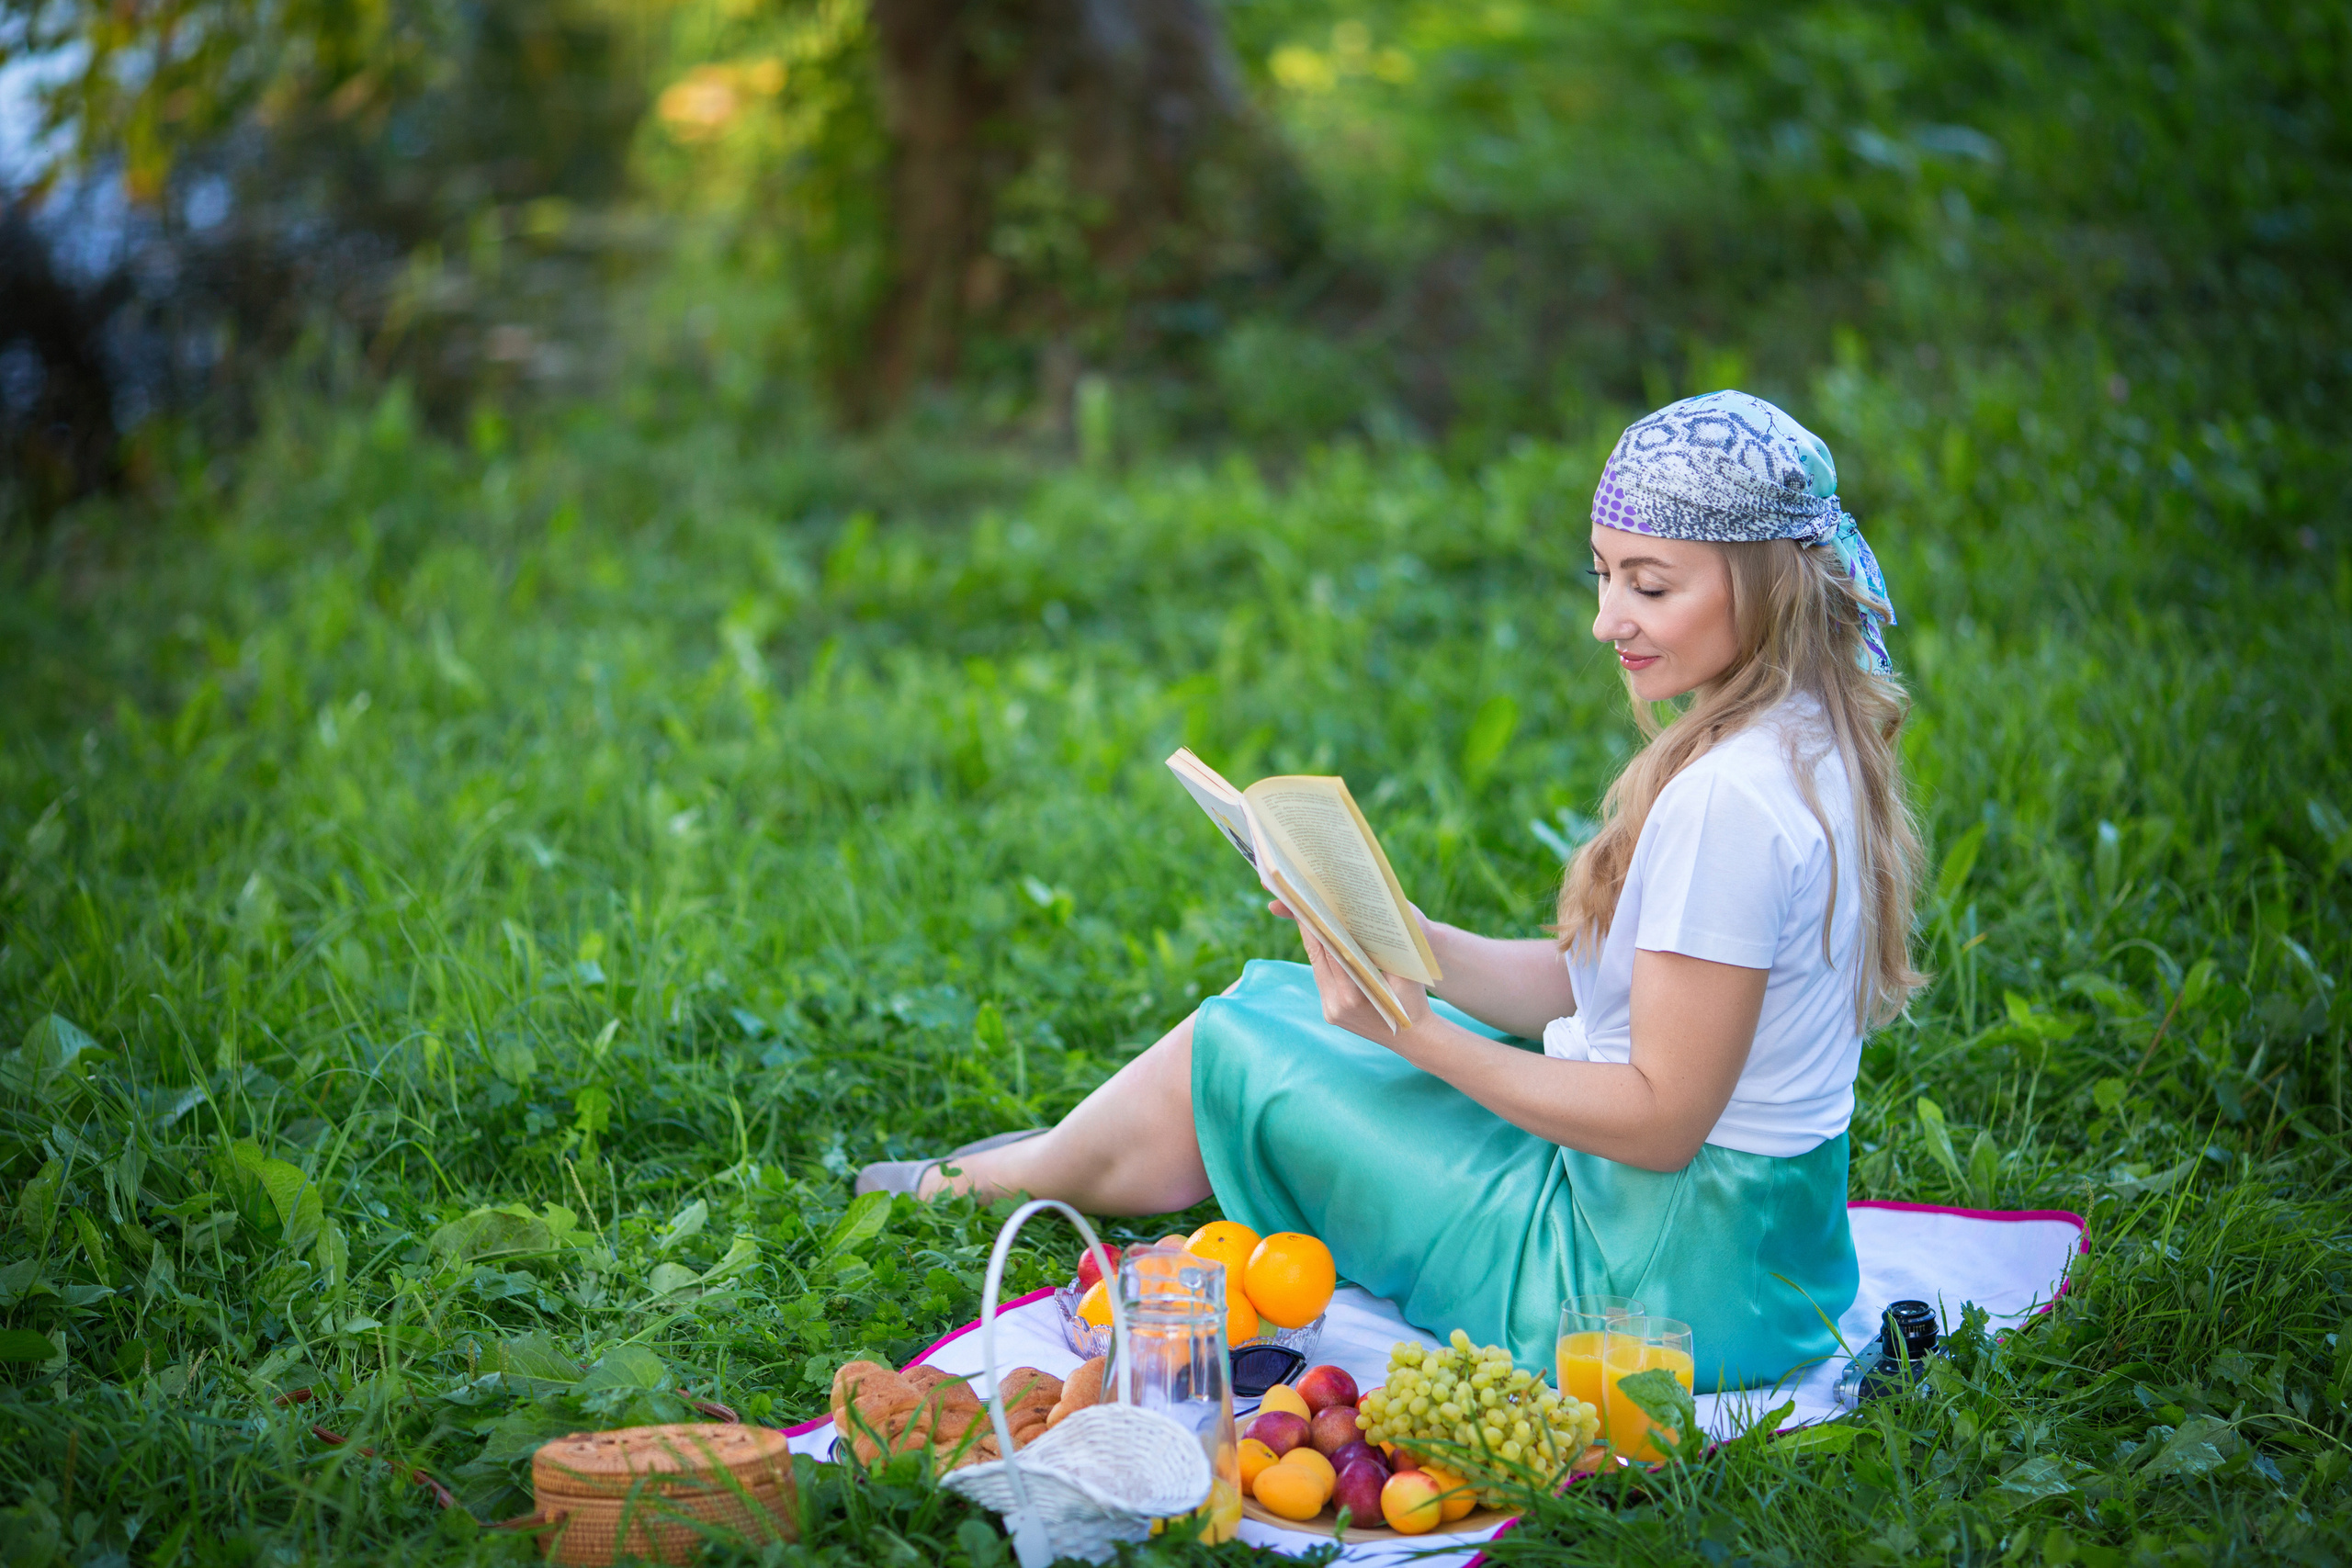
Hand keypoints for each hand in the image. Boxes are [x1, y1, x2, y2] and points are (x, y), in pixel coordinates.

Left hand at [1292, 917, 1432, 1046]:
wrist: (1414, 1038)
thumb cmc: (1413, 1000)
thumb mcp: (1402, 971)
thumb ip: (1384, 950)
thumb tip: (1365, 919)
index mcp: (1353, 995)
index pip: (1331, 952)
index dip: (1321, 927)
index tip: (1313, 904)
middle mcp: (1336, 1005)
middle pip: (1318, 959)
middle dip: (1312, 930)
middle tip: (1305, 903)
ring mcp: (1331, 1012)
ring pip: (1318, 969)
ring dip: (1315, 944)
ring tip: (1311, 917)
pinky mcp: (1330, 1014)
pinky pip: (1323, 981)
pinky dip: (1323, 961)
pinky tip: (1322, 941)